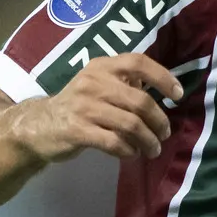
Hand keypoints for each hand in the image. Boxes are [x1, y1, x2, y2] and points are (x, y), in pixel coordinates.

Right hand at [12, 53, 180, 164]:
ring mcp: (84, 106)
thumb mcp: (98, 85)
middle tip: (164, 134)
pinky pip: (114, 142)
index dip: (163, 77)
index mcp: (101, 67)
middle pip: (140, 101)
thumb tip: (161, 93)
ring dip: (148, 141)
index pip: (138, 62)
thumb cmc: (77, 106)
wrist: (38, 125)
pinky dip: (129, 151)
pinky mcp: (77, 130)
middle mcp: (93, 82)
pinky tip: (131, 154)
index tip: (177, 95)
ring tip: (153, 150)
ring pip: (131, 125)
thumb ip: (125, 85)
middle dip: (159, 122)